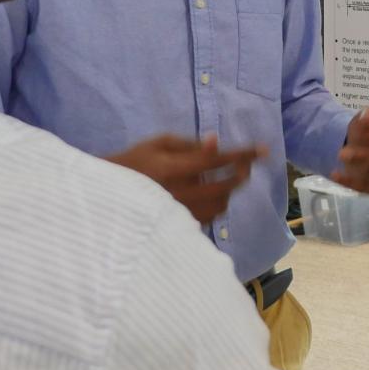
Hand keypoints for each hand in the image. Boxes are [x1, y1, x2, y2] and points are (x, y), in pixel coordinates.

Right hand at [107, 134, 267, 223]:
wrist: (105, 197)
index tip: (263, 150)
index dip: (243, 155)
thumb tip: (217, 142)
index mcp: (172, 170)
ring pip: (220, 205)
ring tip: (226, 180)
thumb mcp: (156, 144)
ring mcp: (179, 214)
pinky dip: (216, 205)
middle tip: (246, 167)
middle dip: (241, 174)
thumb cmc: (131, 163)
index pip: (217, 161)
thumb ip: (188, 144)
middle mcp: (178, 195)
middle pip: (224, 187)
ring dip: (229, 191)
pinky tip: (210, 195)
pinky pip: (209, 218)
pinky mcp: (178, 227)